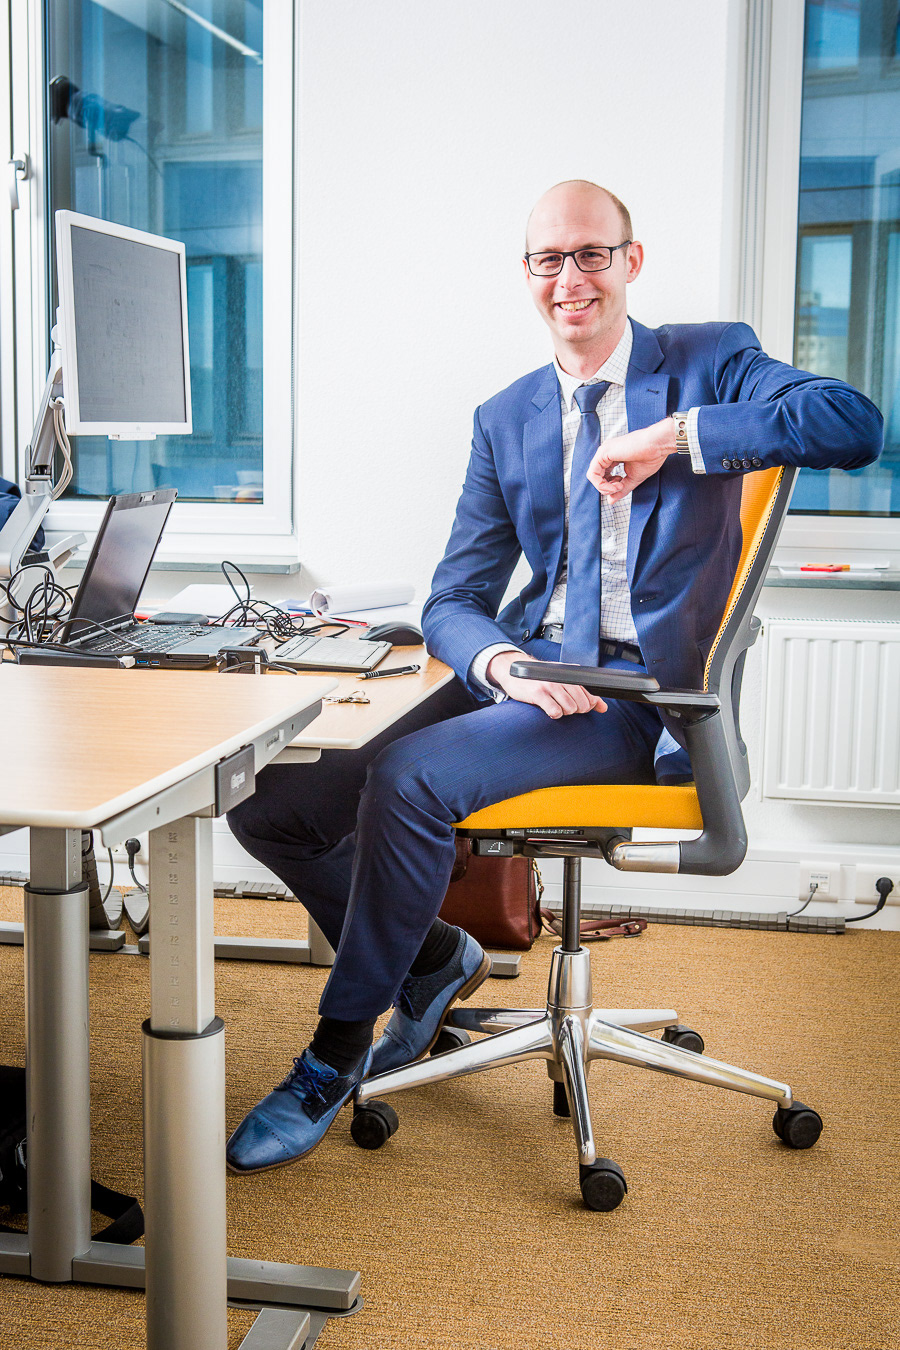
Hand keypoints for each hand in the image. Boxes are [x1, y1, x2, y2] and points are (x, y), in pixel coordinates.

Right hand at [486, 652, 606, 718]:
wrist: (514, 672)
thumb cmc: (540, 679)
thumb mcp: (564, 682)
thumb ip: (585, 695)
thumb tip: (603, 708)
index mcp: (571, 674)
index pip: (590, 695)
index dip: (586, 705)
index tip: (577, 705)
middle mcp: (562, 678)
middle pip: (582, 704)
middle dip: (576, 710)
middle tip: (564, 706)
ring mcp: (550, 684)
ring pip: (570, 708)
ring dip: (564, 712)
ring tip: (555, 706)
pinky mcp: (538, 693)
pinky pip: (555, 711)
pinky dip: (554, 714)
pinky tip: (548, 709)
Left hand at [586, 418, 675, 502]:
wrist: (658, 445)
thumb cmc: (650, 457)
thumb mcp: (633, 478)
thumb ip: (621, 489)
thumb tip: (610, 501)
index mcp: (612, 456)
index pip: (603, 475)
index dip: (609, 485)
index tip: (622, 485)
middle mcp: (606, 453)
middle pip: (596, 476)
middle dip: (606, 488)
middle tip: (620, 487)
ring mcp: (604, 451)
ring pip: (593, 476)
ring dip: (604, 487)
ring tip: (619, 486)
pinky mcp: (603, 453)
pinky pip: (593, 474)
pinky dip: (602, 484)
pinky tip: (616, 484)